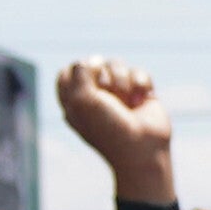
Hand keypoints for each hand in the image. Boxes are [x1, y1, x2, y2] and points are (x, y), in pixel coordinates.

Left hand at [55, 56, 176, 199]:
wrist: (142, 149)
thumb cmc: (109, 129)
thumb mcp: (82, 100)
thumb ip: (79, 72)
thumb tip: (94, 60)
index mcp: (75, 100)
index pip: (68, 72)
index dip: (77, 74)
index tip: (85, 90)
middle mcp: (95, 95)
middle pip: (93, 64)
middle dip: (102, 77)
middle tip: (108, 98)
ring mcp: (119, 94)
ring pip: (116, 64)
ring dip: (122, 80)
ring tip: (127, 100)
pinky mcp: (140, 93)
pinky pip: (138, 72)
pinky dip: (140, 83)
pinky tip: (142, 99)